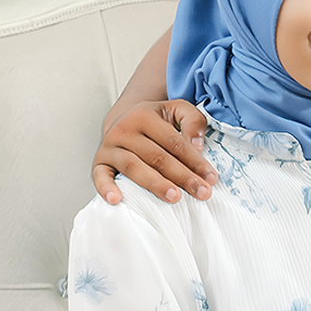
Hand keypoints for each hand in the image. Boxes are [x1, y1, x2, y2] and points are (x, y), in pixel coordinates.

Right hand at [92, 100, 214, 204]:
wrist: (124, 120)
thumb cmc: (156, 121)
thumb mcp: (177, 110)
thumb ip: (192, 121)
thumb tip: (197, 146)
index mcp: (144, 115)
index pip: (175, 142)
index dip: (195, 161)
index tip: (211, 178)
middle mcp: (124, 129)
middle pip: (158, 157)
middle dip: (182, 176)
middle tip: (201, 192)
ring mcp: (109, 146)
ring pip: (134, 168)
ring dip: (156, 184)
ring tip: (175, 197)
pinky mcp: (99, 161)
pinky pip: (99, 176)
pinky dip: (106, 188)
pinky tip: (116, 200)